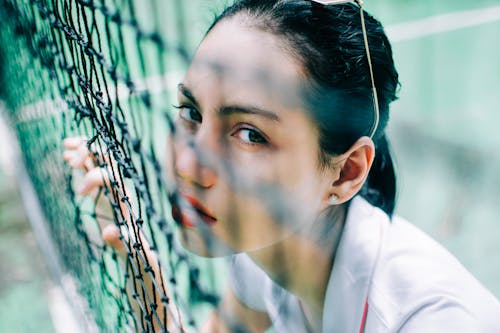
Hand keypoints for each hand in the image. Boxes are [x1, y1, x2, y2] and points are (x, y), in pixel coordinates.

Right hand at [62, 136, 125, 251]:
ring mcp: (112, 187)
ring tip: (66, 144)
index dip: (94, 179)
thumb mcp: (128, 250)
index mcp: (125, 200)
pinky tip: (67, 155)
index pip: (112, 178)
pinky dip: (81, 159)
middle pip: (107, 160)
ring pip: (99, 160)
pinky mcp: (104, 191)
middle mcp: (120, 189)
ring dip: (83, 150)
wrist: (140, 251)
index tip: (80, 193)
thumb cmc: (136, 252)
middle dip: (89, 153)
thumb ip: (119, 241)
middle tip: (70, 159)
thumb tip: (109, 232)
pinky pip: (92, 168)